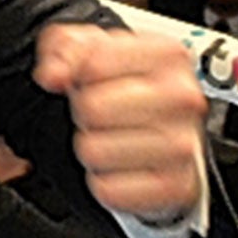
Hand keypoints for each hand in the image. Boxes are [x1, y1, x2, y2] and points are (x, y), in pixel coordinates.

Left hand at [33, 24, 205, 223]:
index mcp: (167, 55)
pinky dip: (105, 184)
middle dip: (84, 114)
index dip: (78, 74)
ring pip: (95, 151)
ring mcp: (184, 143)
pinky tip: (120, 168)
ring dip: (92, 150)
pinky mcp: (177, 186)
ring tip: (112, 139)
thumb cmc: (128, 89)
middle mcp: (183, 97)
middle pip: (92, 108)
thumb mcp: (93, 50)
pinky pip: (110, 190)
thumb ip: (65, 46)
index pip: (93, 62)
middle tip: (101, 115)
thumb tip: (53, 74)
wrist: (166, 137)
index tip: (89, 79)